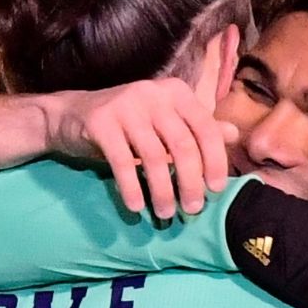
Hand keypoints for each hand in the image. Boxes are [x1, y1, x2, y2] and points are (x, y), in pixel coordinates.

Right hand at [42, 79, 240, 219]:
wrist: (72, 115)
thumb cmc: (130, 123)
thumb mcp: (167, 122)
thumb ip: (198, 128)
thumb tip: (234, 134)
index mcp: (176, 93)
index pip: (205, 129)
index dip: (215, 162)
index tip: (216, 190)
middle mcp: (153, 94)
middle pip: (182, 146)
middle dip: (191, 182)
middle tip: (192, 209)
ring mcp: (125, 105)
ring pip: (154, 157)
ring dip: (163, 191)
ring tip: (165, 213)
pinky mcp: (100, 121)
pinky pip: (122, 162)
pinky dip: (131, 188)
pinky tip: (136, 207)